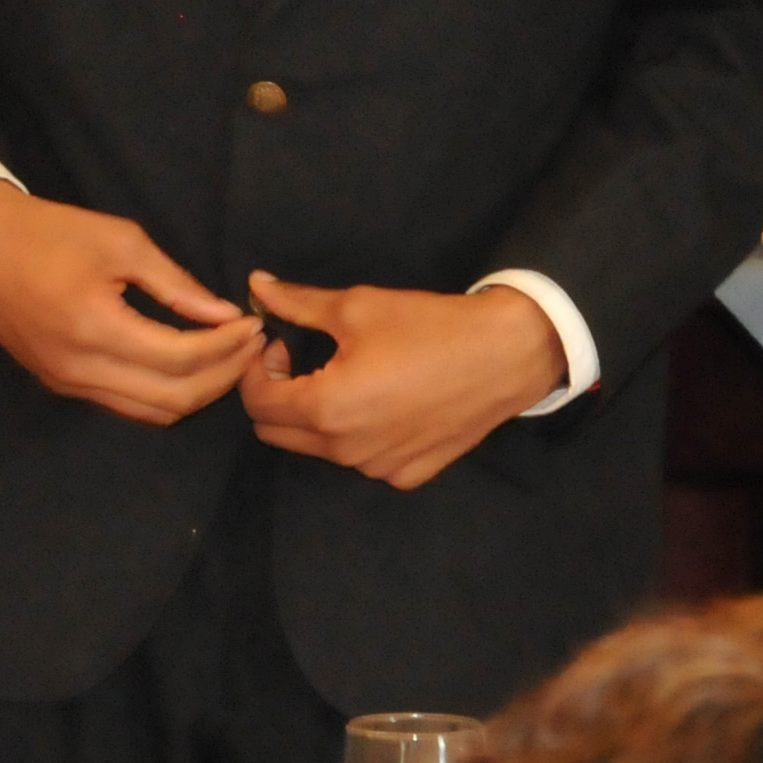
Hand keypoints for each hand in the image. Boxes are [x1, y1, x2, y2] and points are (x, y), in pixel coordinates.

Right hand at [0, 183, 261, 424]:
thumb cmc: (48, 232)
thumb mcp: (119, 241)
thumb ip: (175, 284)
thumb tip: (224, 313)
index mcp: (93, 327)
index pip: (180, 358)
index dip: (226, 347)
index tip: (252, 324)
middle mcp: (80, 370)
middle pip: (173, 399)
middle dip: (223, 376)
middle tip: (249, 346)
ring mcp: (68, 384)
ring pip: (152, 413)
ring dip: (197, 392)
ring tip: (225, 357)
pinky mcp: (61, 386)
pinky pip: (127, 406)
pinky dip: (165, 394)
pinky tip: (186, 365)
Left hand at [237, 272, 567, 490]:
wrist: (507, 356)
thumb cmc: (429, 327)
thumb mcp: (357, 307)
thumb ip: (297, 303)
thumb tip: (256, 286)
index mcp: (326, 410)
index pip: (256, 403)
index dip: (257, 368)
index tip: (281, 342)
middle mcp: (346, 452)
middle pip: (277, 433)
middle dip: (277, 395)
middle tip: (305, 358)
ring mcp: (377, 470)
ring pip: (318, 449)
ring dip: (315, 416)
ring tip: (347, 377)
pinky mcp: (407, 476)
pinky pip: (360, 460)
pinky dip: (356, 435)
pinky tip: (383, 401)